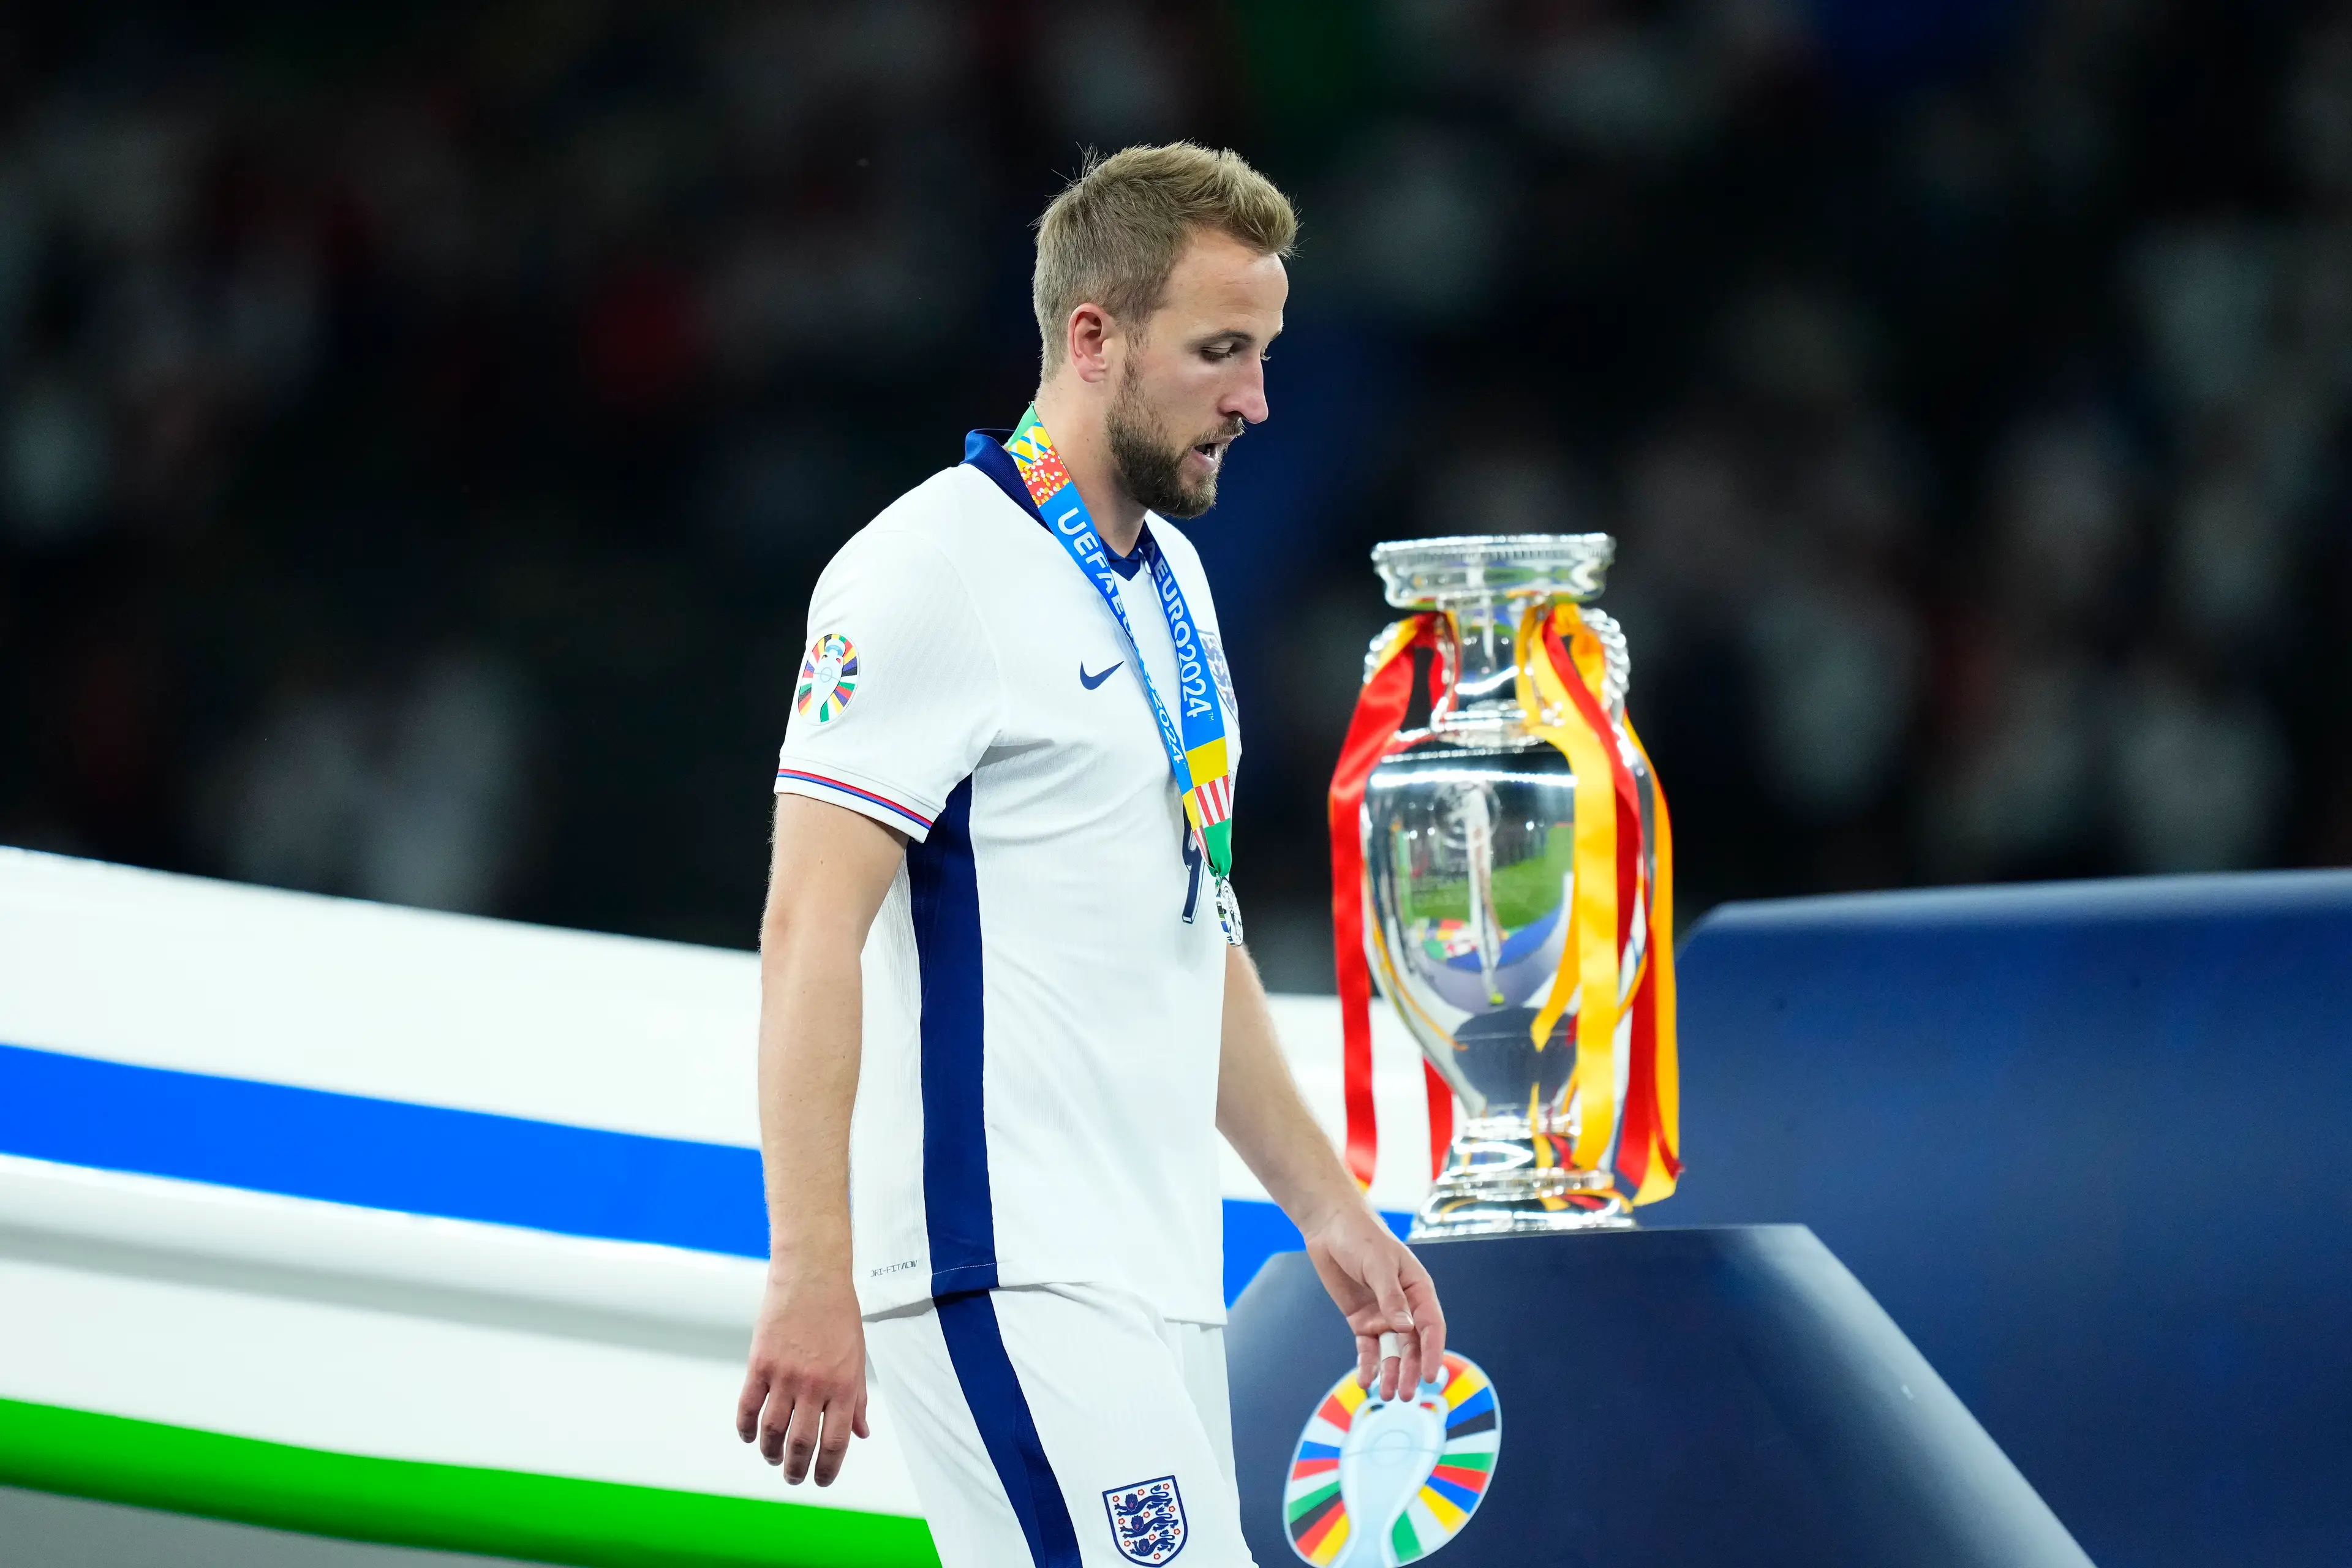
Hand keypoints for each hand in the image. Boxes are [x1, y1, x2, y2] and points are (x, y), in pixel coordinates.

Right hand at [736, 1264, 870, 1485]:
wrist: (812, 1277)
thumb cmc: (839, 1315)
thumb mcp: (857, 1358)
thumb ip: (858, 1399)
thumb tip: (862, 1433)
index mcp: (844, 1386)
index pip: (835, 1443)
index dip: (827, 1470)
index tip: (821, 1481)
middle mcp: (815, 1385)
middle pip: (801, 1444)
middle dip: (796, 1469)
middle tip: (793, 1477)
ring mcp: (785, 1375)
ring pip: (772, 1431)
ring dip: (771, 1453)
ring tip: (773, 1458)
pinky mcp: (760, 1364)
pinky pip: (748, 1407)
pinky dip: (746, 1428)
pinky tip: (749, 1436)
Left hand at [1301, 1203, 1445, 1400]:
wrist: (1330, 1227)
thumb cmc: (1362, 1238)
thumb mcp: (1378, 1264)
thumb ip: (1391, 1297)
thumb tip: (1405, 1327)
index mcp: (1418, 1289)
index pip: (1431, 1326)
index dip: (1432, 1352)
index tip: (1430, 1376)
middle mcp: (1405, 1306)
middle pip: (1412, 1345)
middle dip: (1411, 1370)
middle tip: (1407, 1395)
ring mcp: (1383, 1315)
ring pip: (1392, 1351)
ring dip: (1392, 1373)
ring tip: (1389, 1395)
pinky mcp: (1362, 1320)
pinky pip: (1368, 1348)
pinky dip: (1368, 1365)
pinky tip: (1365, 1380)